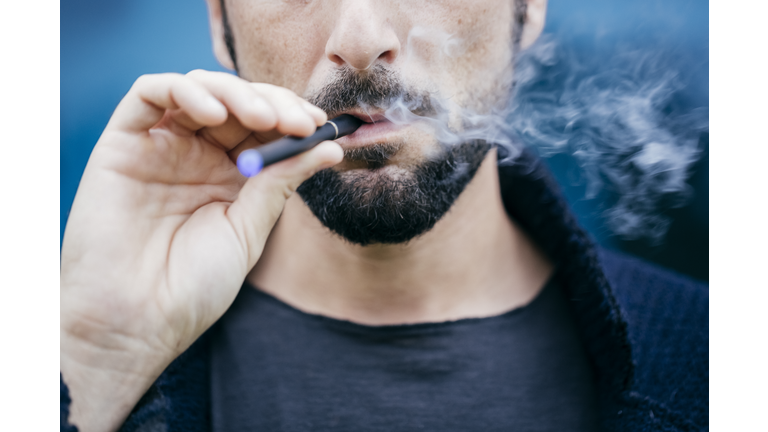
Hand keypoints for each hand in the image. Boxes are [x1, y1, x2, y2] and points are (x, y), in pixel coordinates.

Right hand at [60, 70, 341, 431]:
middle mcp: (196, 154)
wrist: (137, 322)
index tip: (320, 126)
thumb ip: (281, 181)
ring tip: (264, 119)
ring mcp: (159, 146)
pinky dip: (184, 90)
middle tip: (299, 122)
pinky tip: (215, 114)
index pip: (264, 126)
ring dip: (236, 93)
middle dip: (273, 103)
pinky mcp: (122, 142)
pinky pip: (148, 94)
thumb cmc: (193, 285)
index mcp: (230, 174)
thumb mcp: (249, 228)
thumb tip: (330, 146)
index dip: (292, 117)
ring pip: (198, 89)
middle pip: (236, 101)